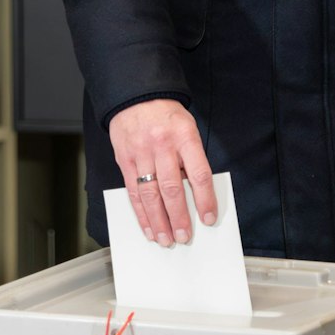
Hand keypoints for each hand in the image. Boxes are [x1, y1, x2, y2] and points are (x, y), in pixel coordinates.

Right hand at [108, 99, 217, 246]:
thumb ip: (192, 158)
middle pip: (172, 188)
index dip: (205, 199)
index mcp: (185, 136)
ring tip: (166, 239)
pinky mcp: (125, 160)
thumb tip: (196, 194)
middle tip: (184, 237)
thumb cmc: (167, 116)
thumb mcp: (188, 129)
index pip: (198, 174)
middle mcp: (162, 146)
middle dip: (179, 217)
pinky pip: (133, 191)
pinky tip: (148, 227)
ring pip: (150, 194)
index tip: (208, 218)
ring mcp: (141, 153)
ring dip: (159, 221)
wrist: (136, 96)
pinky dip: (141, 213)